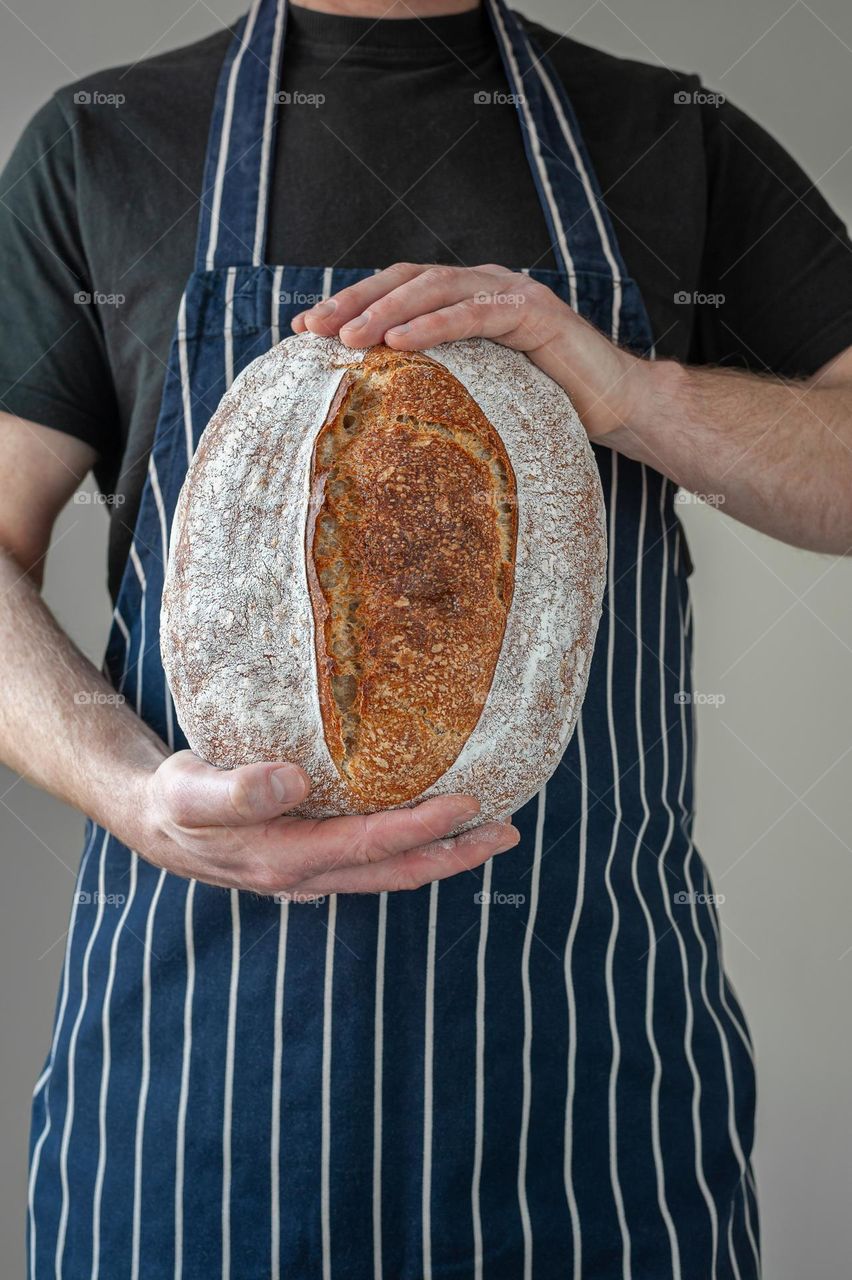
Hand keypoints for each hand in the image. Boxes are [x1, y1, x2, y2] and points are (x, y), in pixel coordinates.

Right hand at [125, 750, 518, 897]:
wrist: (154, 823)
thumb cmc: (174, 802)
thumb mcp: (190, 793)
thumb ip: (236, 791)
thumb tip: (293, 779)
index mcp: (287, 858)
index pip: (370, 845)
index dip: (422, 827)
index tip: (470, 802)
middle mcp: (310, 874)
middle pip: (397, 870)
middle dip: (456, 854)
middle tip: (509, 831)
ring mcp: (316, 872)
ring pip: (392, 870)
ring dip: (444, 854)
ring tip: (492, 832)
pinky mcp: (316, 858)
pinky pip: (376, 857)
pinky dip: (414, 846)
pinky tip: (434, 824)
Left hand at [291, 261, 652, 438]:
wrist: (615, 404)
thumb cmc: (544, 402)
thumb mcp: (477, 388)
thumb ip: (437, 378)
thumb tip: (376, 404)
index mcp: (463, 297)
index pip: (396, 290)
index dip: (350, 303)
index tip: (304, 329)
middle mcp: (482, 284)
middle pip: (406, 279)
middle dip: (354, 301)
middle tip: (312, 327)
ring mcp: (509, 292)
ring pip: (436, 289)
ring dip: (387, 311)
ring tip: (348, 337)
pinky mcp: (533, 312)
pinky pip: (475, 314)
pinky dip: (434, 326)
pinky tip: (400, 342)